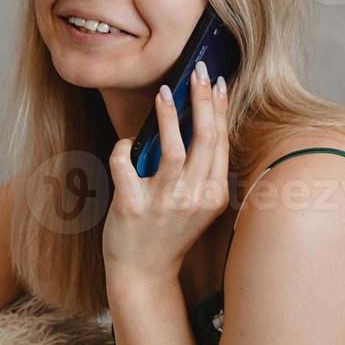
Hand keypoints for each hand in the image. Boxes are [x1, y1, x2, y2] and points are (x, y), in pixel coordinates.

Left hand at [104, 61, 229, 281]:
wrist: (144, 273)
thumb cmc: (168, 232)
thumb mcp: (197, 204)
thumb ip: (202, 170)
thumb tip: (199, 119)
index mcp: (213, 195)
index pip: (221, 142)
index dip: (220, 108)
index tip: (218, 80)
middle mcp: (194, 199)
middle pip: (205, 140)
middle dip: (203, 101)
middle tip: (198, 71)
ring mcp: (164, 204)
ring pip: (174, 151)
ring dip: (169, 118)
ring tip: (165, 92)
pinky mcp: (132, 207)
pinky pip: (125, 166)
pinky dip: (123, 149)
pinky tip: (124, 142)